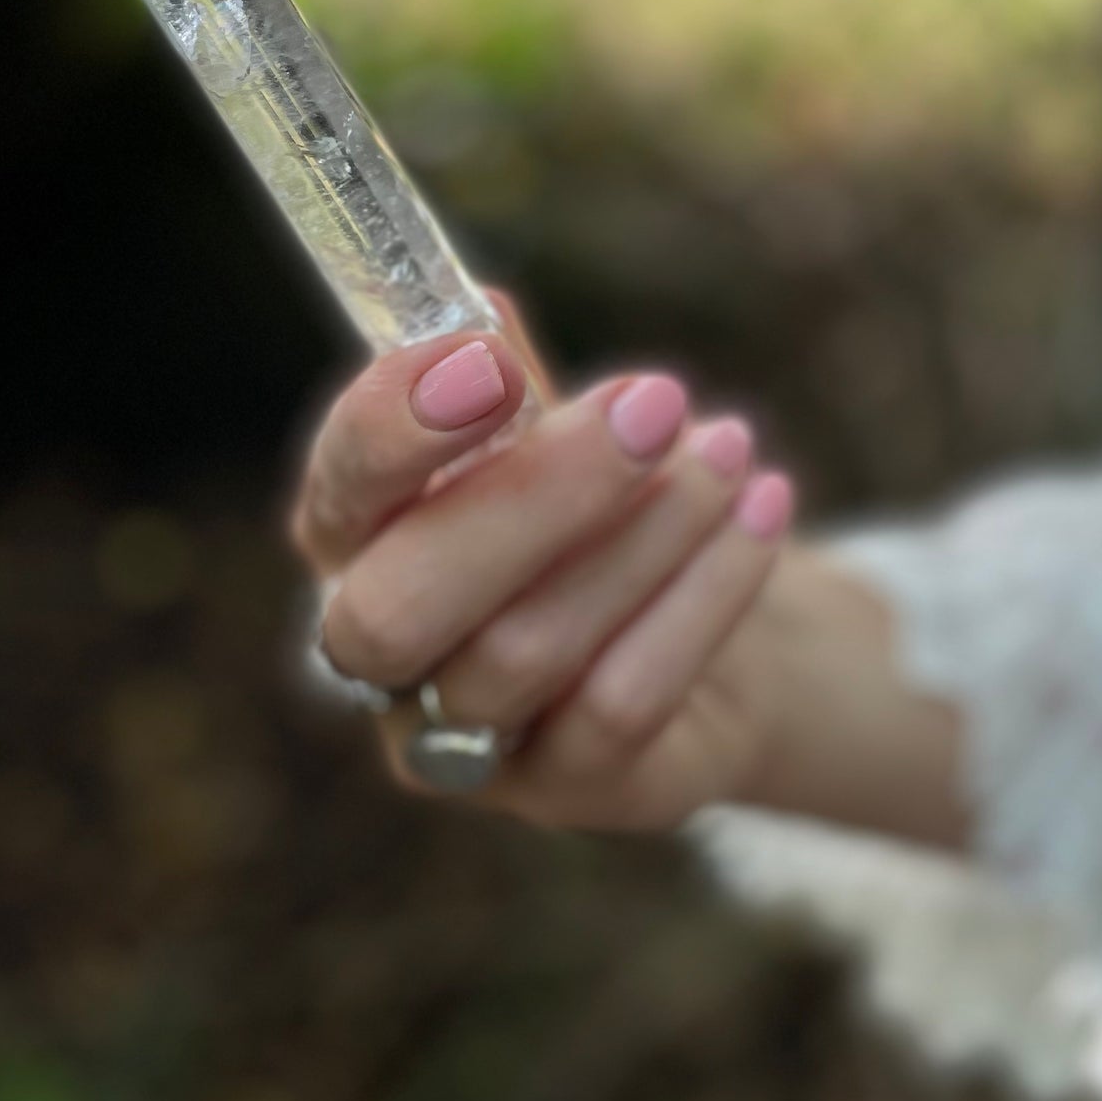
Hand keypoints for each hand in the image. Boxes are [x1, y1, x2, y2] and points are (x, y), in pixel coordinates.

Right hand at [292, 309, 797, 831]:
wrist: (706, 636)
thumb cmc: (592, 511)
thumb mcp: (546, 431)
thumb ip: (502, 378)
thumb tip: (475, 307)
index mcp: (354, 543)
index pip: (337, 491)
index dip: (394, 429)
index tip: (488, 359)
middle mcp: (380, 661)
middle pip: (401, 608)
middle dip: (534, 494)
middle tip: (655, 396)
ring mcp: (464, 742)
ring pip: (524, 653)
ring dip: (647, 530)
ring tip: (731, 446)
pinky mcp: (568, 792)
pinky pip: (623, 703)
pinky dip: (704, 594)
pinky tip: (764, 508)